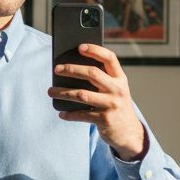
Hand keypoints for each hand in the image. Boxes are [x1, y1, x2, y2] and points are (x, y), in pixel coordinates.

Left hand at [48, 44, 146, 159]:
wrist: (129, 132)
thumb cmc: (116, 106)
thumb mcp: (115, 90)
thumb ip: (102, 79)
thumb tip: (72, 69)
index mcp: (120, 79)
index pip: (109, 58)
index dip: (95, 50)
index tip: (79, 47)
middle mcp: (118, 90)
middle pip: (92, 73)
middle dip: (72, 70)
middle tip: (57, 69)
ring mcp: (111, 105)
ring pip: (82, 94)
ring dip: (63, 92)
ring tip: (50, 91)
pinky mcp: (104, 120)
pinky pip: (81, 115)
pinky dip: (69, 114)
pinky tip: (61, 113)